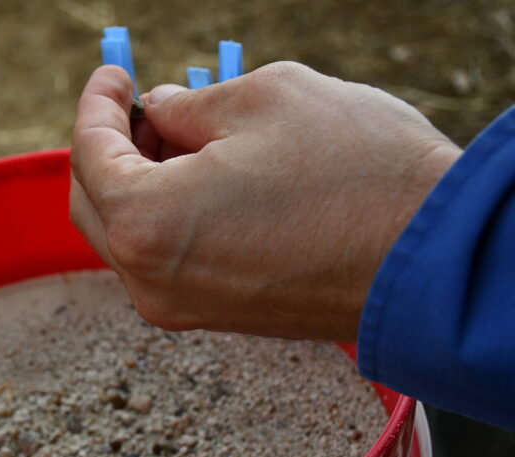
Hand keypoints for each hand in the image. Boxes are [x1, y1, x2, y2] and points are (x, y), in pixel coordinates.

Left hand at [70, 63, 460, 339]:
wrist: (431, 262)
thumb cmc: (355, 173)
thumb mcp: (264, 100)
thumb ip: (190, 105)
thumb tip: (162, 111)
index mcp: (145, 222)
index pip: (90, 153)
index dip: (96, 103)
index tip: (115, 74)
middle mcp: (148, 279)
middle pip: (94, 202)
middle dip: (108, 146)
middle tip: (141, 105)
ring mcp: (179, 306)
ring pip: (126, 235)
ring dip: (138, 183)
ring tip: (181, 136)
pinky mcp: (213, 317)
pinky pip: (163, 260)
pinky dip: (165, 217)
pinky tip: (201, 179)